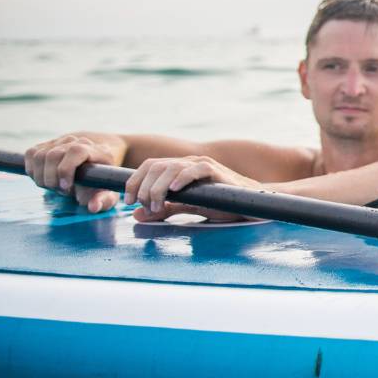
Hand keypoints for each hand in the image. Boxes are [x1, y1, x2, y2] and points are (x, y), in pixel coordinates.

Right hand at [24, 134, 120, 213]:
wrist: (92, 166)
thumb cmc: (99, 182)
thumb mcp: (107, 193)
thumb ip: (104, 201)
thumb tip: (93, 207)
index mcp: (96, 151)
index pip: (76, 151)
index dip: (66, 169)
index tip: (65, 187)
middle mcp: (77, 142)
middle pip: (53, 155)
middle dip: (52, 179)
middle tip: (61, 191)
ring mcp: (61, 141)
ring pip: (39, 156)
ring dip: (42, 177)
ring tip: (55, 186)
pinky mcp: (46, 144)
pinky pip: (31, 155)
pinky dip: (33, 171)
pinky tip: (45, 178)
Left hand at [125, 156, 259, 222]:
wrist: (250, 202)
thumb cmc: (221, 204)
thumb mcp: (188, 208)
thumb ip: (164, 210)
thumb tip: (136, 215)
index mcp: (178, 169)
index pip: (148, 166)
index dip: (134, 182)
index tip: (127, 201)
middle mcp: (187, 163)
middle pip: (155, 166)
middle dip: (144, 188)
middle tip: (145, 207)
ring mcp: (201, 164)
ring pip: (171, 168)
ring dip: (159, 188)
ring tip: (157, 205)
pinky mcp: (215, 170)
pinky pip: (195, 169)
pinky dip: (182, 178)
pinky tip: (175, 190)